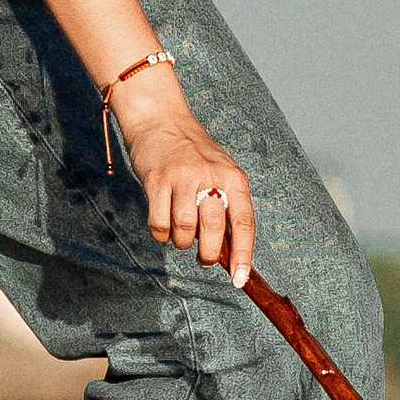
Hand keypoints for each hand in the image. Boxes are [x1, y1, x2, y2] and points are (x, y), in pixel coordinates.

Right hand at [112, 89, 254, 284]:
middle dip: (209, 254)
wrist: (160, 119)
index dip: (243, 256)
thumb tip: (230, 251)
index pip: (244, 224)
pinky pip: (159, 222)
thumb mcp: (222, 173)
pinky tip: (164, 229)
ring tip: (181, 237)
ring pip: (184, 229)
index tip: (240, 280)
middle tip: (205, 259)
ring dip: (182, 242)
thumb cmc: (194, 154)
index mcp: (234, 179)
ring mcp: (181, 177)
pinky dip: (161, 234)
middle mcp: (210, 177)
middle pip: (213, 229)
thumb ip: (228, 205)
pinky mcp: (155, 179)